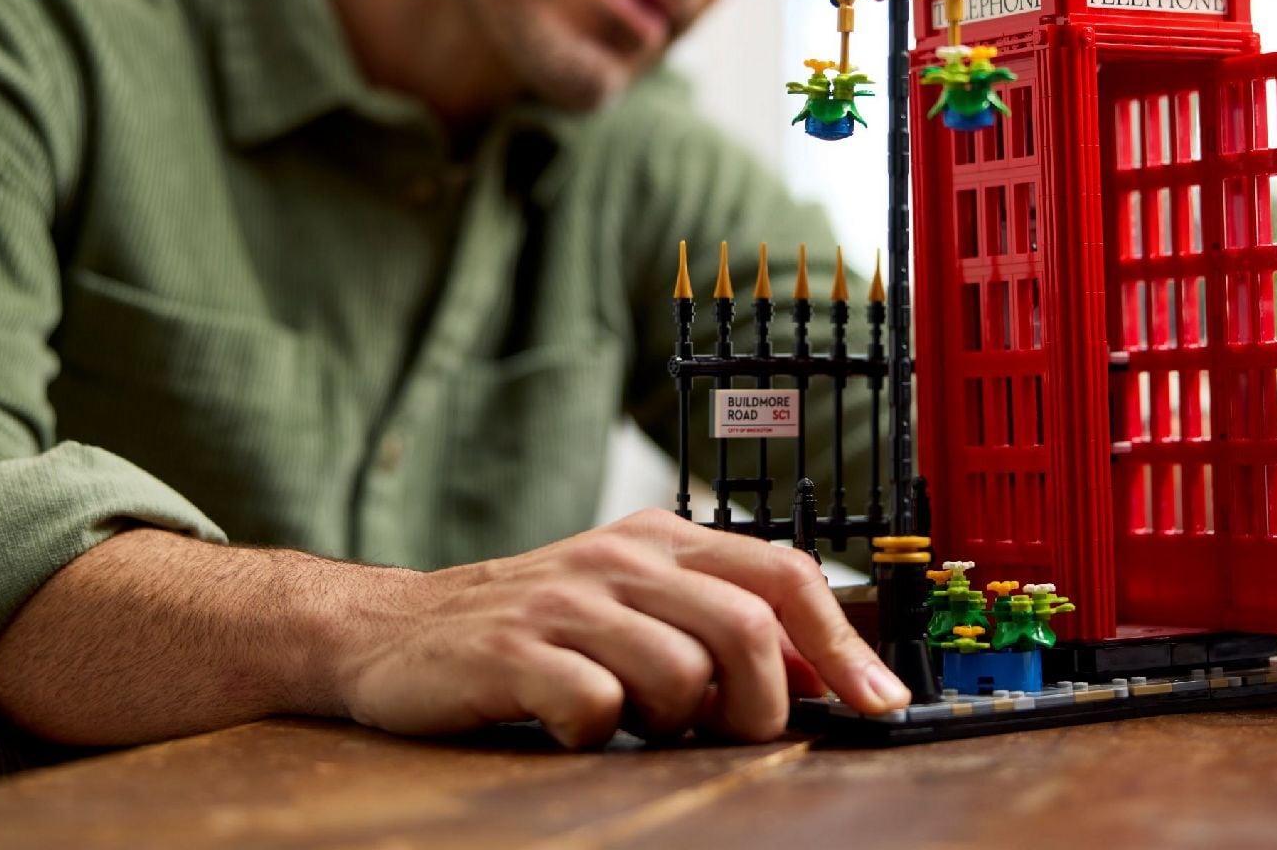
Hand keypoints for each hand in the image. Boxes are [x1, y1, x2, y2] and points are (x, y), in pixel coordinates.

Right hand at [328, 509, 908, 747]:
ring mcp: (567, 600)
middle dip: (762, 702)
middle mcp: (622, 558)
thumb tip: (826, 672)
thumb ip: (723, 626)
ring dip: (675, 721)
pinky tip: (572, 722)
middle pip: (749, 625)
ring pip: (682, 671)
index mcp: (663, 540)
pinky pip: (598, 704)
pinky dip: (599, 732)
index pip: (784, 573)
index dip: (844, 644)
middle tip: (733, 735)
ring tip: (634, 720)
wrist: (396, 631)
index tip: (880, 702)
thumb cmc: (534, 627)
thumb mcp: (635, 605)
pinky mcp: (513, 648)